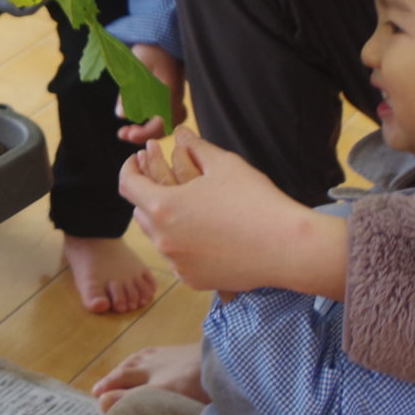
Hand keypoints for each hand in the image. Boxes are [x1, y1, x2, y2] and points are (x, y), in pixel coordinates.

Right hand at [92, 342, 206, 410]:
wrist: (226, 363)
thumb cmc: (194, 382)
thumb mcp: (159, 395)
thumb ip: (130, 399)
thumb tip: (100, 401)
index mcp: (147, 372)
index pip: (121, 381)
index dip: (109, 390)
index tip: (97, 398)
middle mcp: (155, 361)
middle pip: (129, 369)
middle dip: (114, 379)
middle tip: (100, 388)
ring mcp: (170, 354)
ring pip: (142, 359)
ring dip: (127, 366)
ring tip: (120, 372)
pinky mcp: (185, 351)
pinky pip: (157, 353)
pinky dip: (146, 357)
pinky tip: (150, 359)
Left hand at [116, 45, 187, 143]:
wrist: (165, 36)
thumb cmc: (152, 49)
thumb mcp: (136, 67)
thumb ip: (129, 91)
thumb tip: (121, 115)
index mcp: (169, 93)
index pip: (161, 123)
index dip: (144, 133)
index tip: (126, 134)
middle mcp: (176, 98)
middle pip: (165, 127)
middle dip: (144, 135)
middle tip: (123, 134)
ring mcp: (176, 97)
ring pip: (168, 123)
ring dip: (149, 130)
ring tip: (129, 130)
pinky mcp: (172, 95)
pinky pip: (168, 115)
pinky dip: (155, 122)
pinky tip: (140, 119)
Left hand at [119, 128, 348, 298]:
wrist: (287, 247)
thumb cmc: (255, 201)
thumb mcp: (225, 165)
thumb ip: (196, 147)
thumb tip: (182, 133)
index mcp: (162, 206)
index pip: (127, 185)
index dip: (129, 168)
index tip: (137, 160)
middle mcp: (162, 239)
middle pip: (141, 212)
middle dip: (148, 194)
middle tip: (164, 180)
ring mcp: (176, 264)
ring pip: (158, 237)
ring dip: (165, 221)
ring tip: (187, 208)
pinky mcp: (192, 280)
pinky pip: (177, 259)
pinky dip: (182, 245)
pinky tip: (203, 235)